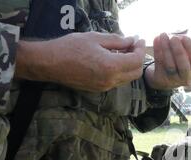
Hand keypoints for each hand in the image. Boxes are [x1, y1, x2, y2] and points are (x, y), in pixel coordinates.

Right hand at [16, 32, 146, 91]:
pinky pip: (117, 82)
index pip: (136, 60)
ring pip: (128, 78)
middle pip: (136, 72)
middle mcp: (111, 80)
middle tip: (133, 46)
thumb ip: (117, 40)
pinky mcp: (99, 90)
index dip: (140, 49)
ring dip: (130, 66)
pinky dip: (121, 72)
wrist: (50, 63)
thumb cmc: (70, 47)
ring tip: (123, 51)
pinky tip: (114, 60)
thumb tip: (131, 41)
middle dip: (138, 59)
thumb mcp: (95, 38)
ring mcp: (105, 87)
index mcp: (111, 66)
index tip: (139, 39)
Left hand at [144, 33, 190, 89]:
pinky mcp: (162, 78)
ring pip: (170, 65)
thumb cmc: (180, 61)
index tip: (185, 37)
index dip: (190, 48)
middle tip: (174, 37)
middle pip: (183, 65)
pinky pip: (159, 64)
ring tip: (163, 35)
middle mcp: (187, 77)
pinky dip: (157, 50)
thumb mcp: (187, 55)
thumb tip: (179, 35)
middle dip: (178, 50)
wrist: (166, 77)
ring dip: (166, 48)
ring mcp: (174, 80)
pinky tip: (156, 39)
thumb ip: (185, 45)